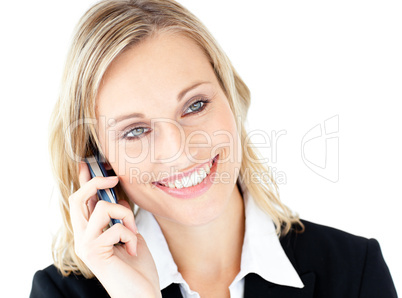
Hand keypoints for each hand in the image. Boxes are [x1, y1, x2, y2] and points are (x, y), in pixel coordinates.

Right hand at [68, 162, 160, 297]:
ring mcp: (84, 245)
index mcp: (90, 232)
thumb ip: (119, 217)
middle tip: (114, 179)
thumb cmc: (137, 267)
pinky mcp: (92, 252)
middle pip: (78, 198)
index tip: (88, 163)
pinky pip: (115, 227)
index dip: (83, 181)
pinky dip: (130, 235)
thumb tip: (118, 196)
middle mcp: (81, 238)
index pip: (80, 201)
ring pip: (101, 208)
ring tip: (133, 234)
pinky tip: (133, 250)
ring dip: (125, 215)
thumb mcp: (129, 234)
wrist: (141, 293)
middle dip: (96, 182)